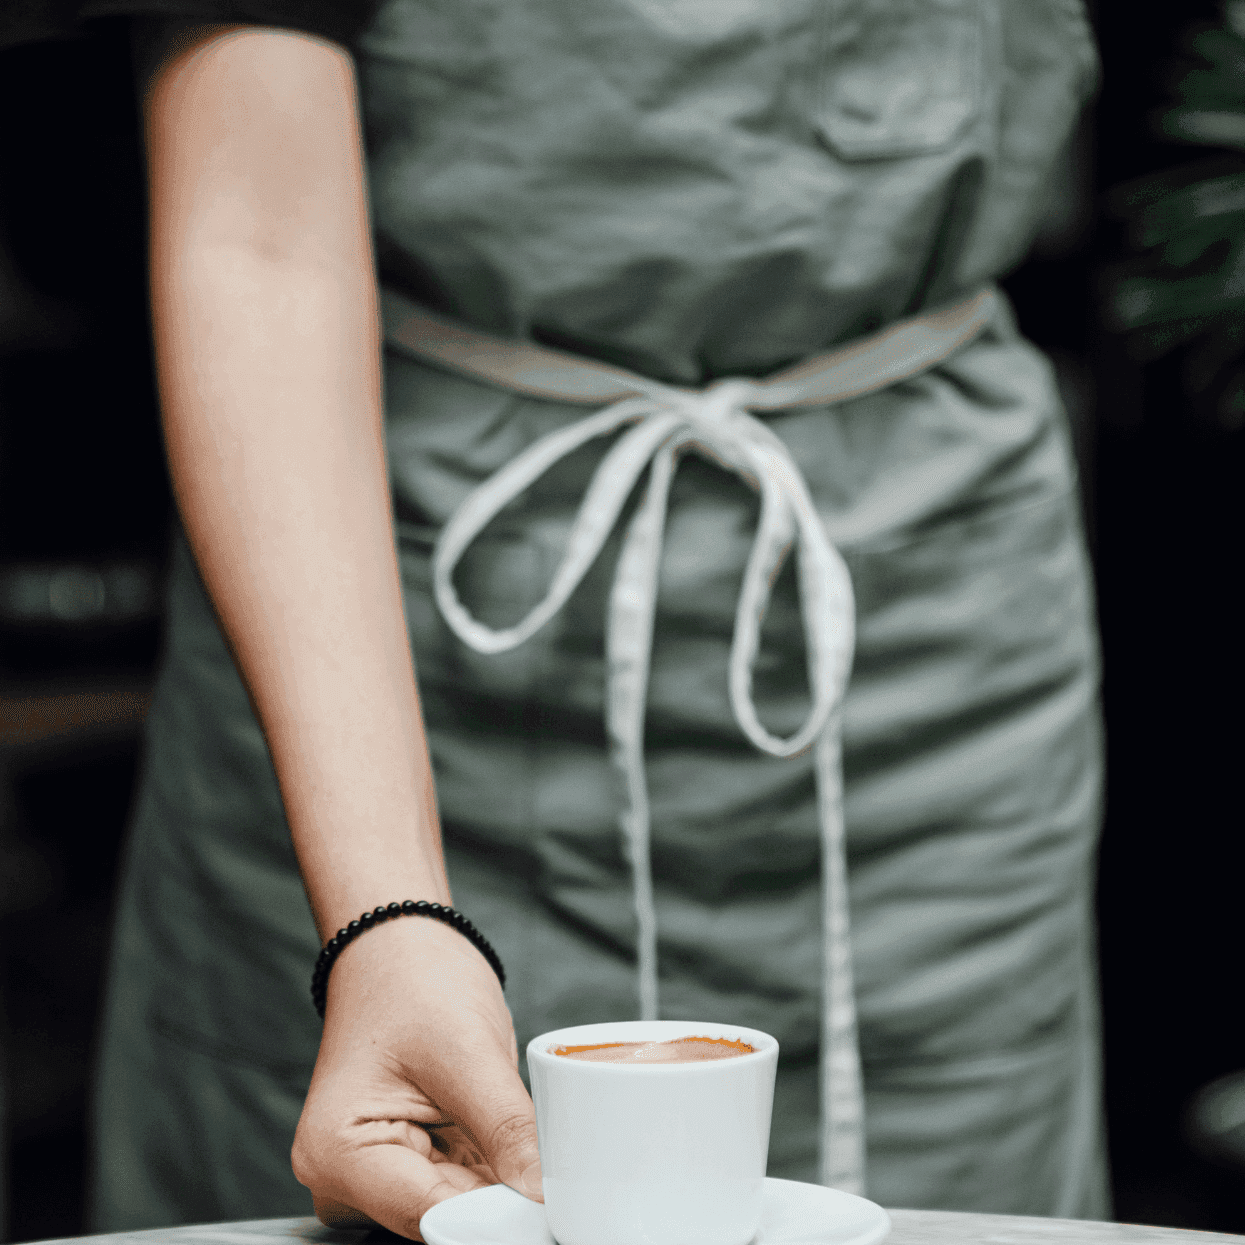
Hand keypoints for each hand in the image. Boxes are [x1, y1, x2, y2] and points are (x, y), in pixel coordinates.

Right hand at [292, 916, 542, 1238]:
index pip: (431, 1216)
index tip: (550, 1205)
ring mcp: (373, 1175)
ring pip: (457, 1208)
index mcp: (338, 1154)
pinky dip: (493, 1171)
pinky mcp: (403, 1165)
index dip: (498, 1215)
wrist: (400, 947)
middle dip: (502, 1201)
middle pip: (443, 1219)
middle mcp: (343, 1178)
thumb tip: (544, 1194)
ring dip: (500, 1185)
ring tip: (526, 1139)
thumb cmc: (413, 981)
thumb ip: (506, 1128)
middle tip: (555, 1173)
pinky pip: (460, 1187)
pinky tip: (512, 1140)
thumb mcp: (467, 1050)